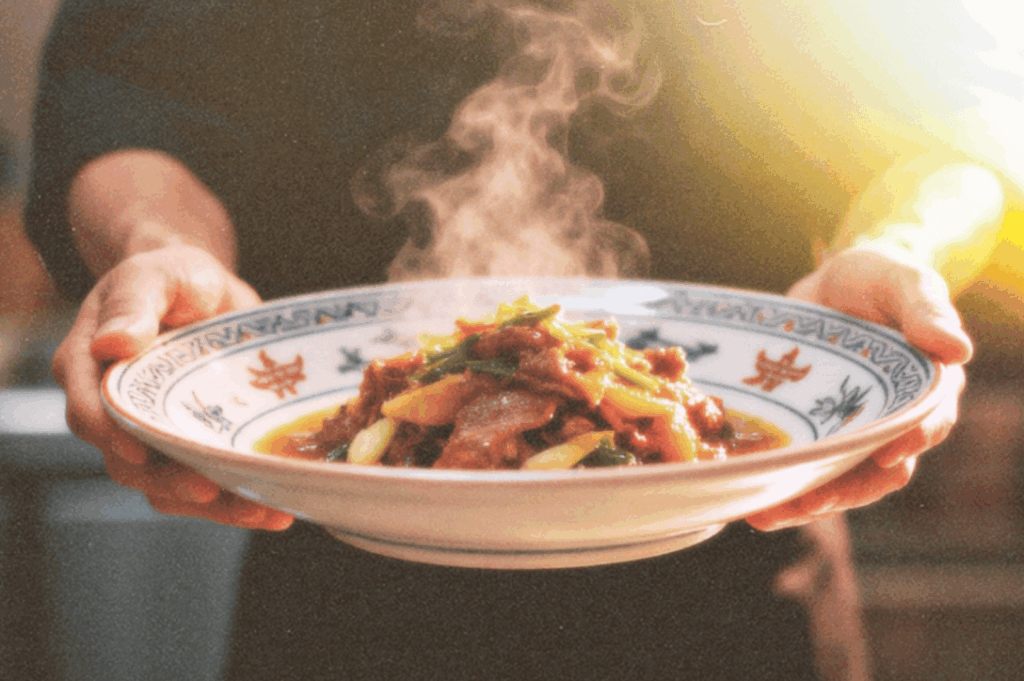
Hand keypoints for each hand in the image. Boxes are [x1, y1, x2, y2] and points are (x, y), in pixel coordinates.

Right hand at [52, 244, 294, 530]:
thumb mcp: (158, 276)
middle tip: (213, 491)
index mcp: (88, 367)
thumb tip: (112, 342)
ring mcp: (152, 436)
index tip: (142, 453)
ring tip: (262, 508)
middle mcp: (111, 411)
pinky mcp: (189, 450)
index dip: (111, 436)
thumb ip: (136, 302)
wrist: (210, 294)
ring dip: (214, 506)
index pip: (88, 410)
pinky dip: (236, 504)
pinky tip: (275, 509)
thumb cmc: (176, 278)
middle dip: (170, 483)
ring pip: (167, 487)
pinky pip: (203, 488)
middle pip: (128, 462)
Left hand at [746, 245, 969, 530]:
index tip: (887, 453)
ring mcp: (842, 431)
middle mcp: (886, 423)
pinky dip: (771, 483)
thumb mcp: (904, 282)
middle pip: (873, 472)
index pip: (925, 426)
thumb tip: (957, 349)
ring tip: (761, 515)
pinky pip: (794, 465)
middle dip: (842, 492)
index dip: (910, 443)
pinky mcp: (805, 430)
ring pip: (829, 480)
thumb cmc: (880, 278)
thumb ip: (926, 311)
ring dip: (798, 502)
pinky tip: (740, 496)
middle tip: (810, 502)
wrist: (833, 281)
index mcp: (923, 393)